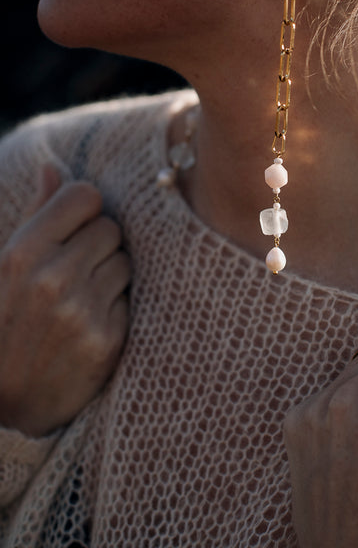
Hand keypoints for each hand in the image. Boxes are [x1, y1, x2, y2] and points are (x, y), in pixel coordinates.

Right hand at [0, 164, 129, 436]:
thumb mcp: (4, 266)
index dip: (84, 207)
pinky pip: (131, 297)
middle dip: (98, 243)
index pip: (84, 195)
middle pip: (111, 227)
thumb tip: (54, 168)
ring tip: (82, 296)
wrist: (6, 403)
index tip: (76, 224)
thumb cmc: (3, 322)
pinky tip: (91, 322)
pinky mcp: (108, 339)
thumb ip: (36, 215)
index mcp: (22, 252)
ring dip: (111, 273)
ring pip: (126, 261)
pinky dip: (116, 305)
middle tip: (77, 267)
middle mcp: (53, 278)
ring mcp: (82, 310)